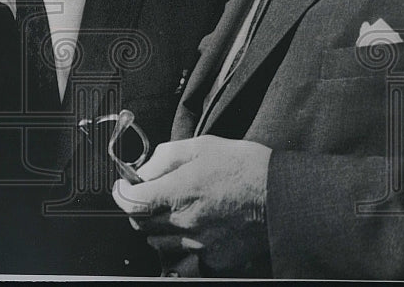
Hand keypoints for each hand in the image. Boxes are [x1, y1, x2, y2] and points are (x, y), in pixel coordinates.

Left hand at [111, 136, 271, 275]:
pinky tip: (199, 223)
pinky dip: (184, 240)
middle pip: (141, 223)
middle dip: (140, 207)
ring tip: (178, 207)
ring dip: (159, 225)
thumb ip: (164, 157)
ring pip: (159, 240)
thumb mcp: (201, 146)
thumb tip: (143, 171)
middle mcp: (184, 222)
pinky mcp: (214, 257)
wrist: (282, 196)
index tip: (122, 186)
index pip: (131, 202)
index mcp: (178, 192)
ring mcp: (199, 243)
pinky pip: (185, 252)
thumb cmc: (244, 167)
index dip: (121, 192)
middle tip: (152, 193)